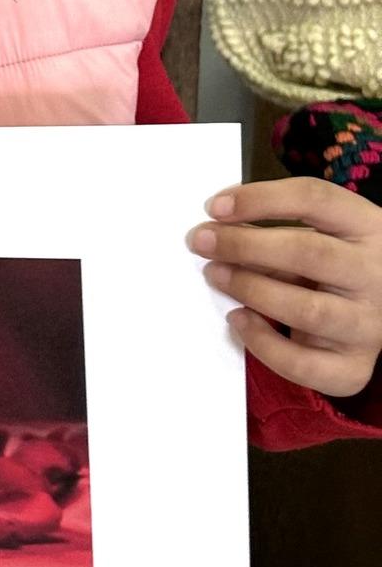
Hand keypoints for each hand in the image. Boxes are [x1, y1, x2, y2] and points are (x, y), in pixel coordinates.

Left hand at [187, 179, 381, 398]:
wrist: (380, 313)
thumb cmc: (337, 267)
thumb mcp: (320, 238)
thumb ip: (277, 233)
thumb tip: (215, 234)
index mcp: (368, 227)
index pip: (316, 199)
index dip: (261, 199)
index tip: (214, 206)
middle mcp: (376, 275)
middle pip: (309, 253)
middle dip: (244, 245)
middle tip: (201, 241)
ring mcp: (369, 324)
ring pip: (307, 310)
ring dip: (250, 290)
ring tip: (216, 275)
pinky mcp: (354, 367)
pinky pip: (304, 364)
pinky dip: (263, 345)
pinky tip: (238, 320)